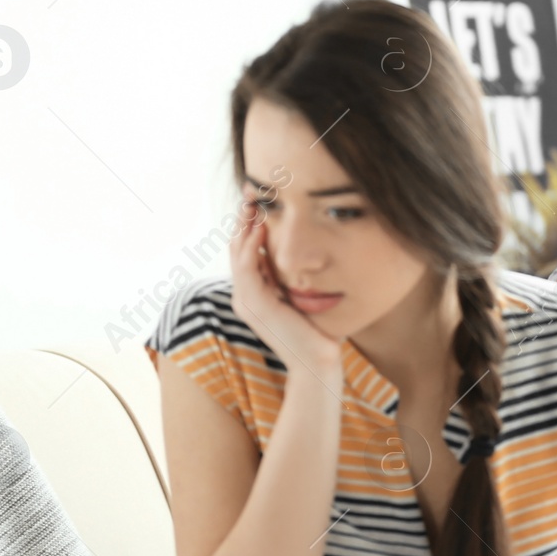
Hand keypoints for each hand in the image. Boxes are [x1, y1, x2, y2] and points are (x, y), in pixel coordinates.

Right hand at [228, 200, 345, 389]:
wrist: (317, 364)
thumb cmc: (319, 335)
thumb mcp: (306, 300)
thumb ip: (299, 281)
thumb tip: (311, 258)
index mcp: (255, 295)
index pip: (246, 253)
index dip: (250, 226)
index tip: (261, 201)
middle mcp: (245, 296)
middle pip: (237, 248)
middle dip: (244, 218)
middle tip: (251, 190)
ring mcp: (246, 301)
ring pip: (238, 254)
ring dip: (244, 225)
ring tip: (253, 201)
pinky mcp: (255, 304)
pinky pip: (247, 268)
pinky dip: (251, 246)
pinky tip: (259, 228)